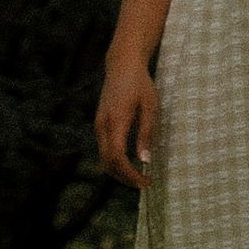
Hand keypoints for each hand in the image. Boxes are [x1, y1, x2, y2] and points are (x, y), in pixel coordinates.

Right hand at [95, 53, 157, 190]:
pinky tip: (129, 162)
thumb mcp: (150, 107)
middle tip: (144, 184)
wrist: (122, 64)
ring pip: (104, 158)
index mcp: (116, 121)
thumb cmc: (140, 83)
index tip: (146, 182)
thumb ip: (146, 134)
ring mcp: (99, 124)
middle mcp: (103, 125)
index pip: (118, 158)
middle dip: (125, 178)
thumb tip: (145, 161)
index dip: (130, 175)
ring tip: (138, 177)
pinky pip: (104, 149)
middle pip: (108, 163)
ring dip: (119, 172)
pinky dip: (115, 161)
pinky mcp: (99, 123)